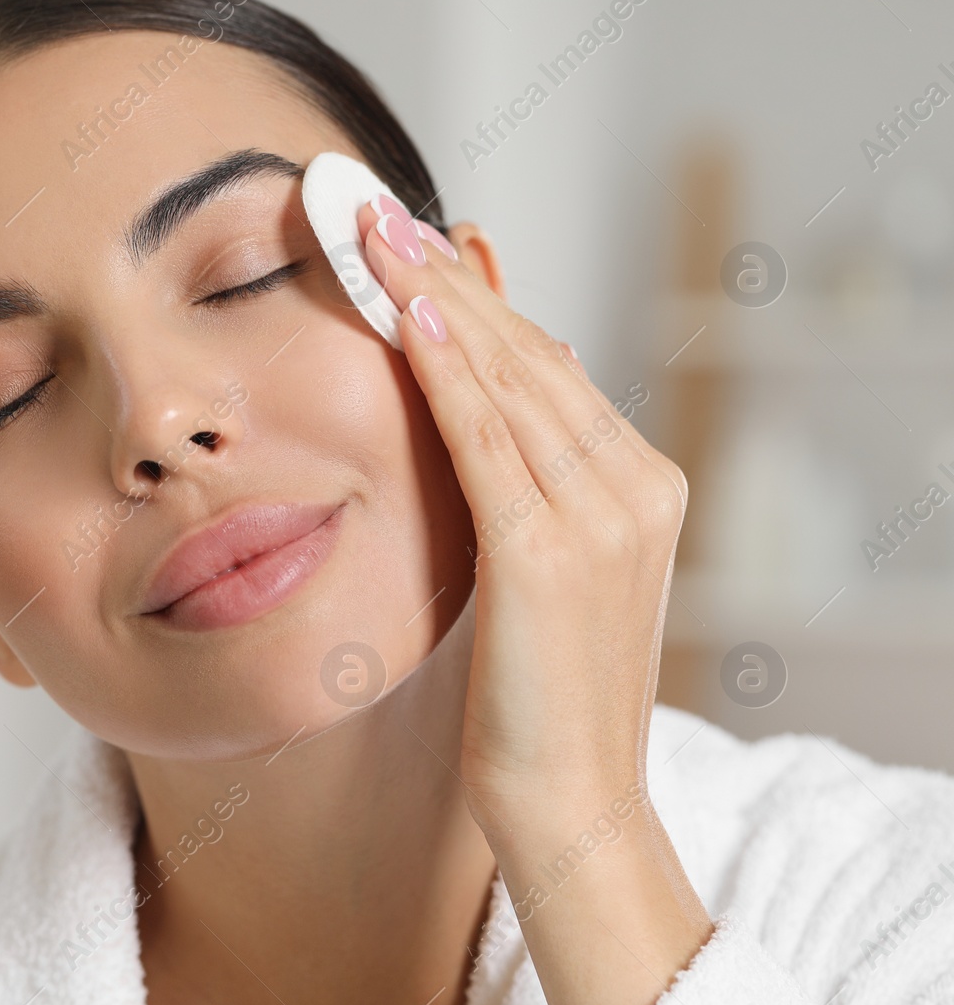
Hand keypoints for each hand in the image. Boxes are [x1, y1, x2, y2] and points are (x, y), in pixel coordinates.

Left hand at [359, 204, 709, 1004]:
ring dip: (431, 292)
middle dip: (441, 270)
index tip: (404, 236)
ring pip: (507, 375)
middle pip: (526, 349)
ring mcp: (602, 516)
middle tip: (368, 201)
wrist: (570, 803)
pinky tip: (403, 308)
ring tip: (368, 226)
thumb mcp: (540, 567)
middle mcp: (633, 485)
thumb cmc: (538, 694)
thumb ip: (530, 475)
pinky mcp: (549, 555)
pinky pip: (487, 436)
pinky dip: (446, 365)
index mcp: (637, 483)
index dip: (468, 292)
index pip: (542, 362)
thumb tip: (512, 376)